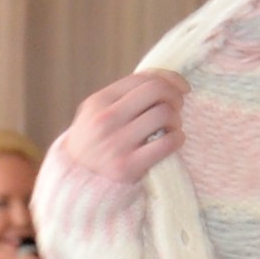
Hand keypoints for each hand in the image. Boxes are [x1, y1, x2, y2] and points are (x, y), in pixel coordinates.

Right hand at [64, 70, 187, 184]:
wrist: (78, 179)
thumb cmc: (96, 141)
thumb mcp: (98, 112)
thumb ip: (124, 96)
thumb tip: (167, 80)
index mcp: (99, 100)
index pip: (143, 78)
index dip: (169, 79)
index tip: (181, 88)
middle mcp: (106, 118)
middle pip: (156, 90)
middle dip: (175, 96)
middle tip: (178, 106)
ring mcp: (117, 142)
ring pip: (164, 114)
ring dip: (176, 119)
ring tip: (172, 127)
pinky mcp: (128, 166)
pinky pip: (167, 143)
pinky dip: (177, 138)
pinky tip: (174, 140)